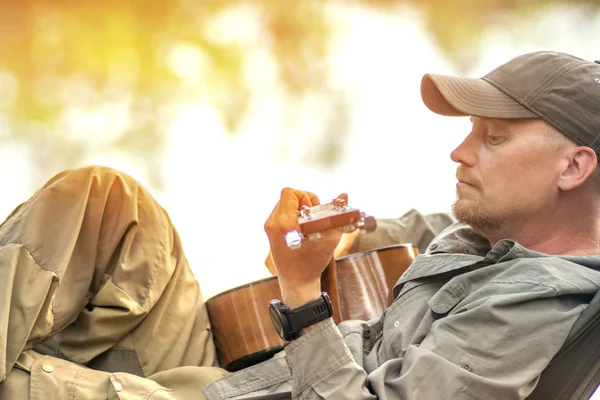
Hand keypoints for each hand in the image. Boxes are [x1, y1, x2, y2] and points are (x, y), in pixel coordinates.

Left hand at [264, 188, 346, 307]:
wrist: (297, 282)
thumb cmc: (314, 262)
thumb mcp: (330, 237)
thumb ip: (337, 215)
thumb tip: (344, 195)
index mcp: (285, 223)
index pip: (290, 192)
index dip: (306, 196)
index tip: (314, 210)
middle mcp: (273, 223)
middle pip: (287, 197)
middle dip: (304, 203)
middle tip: (314, 217)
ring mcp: (269, 228)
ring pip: (284, 204)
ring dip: (298, 209)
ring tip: (308, 225)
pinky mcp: (270, 232)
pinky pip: (281, 213)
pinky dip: (293, 216)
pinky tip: (302, 230)